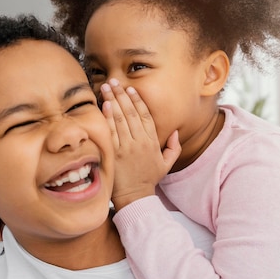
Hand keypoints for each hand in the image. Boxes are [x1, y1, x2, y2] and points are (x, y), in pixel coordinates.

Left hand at [100, 79, 180, 209]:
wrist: (134, 197)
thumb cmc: (148, 179)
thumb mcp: (166, 164)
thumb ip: (173, 147)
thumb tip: (175, 131)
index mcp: (152, 142)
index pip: (145, 115)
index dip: (138, 100)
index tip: (130, 89)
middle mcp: (140, 142)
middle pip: (131, 113)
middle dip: (122, 94)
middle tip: (113, 82)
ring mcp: (126, 148)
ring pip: (120, 119)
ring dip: (113, 101)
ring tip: (106, 88)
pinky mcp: (114, 154)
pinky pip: (110, 132)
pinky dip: (107, 118)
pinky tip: (104, 106)